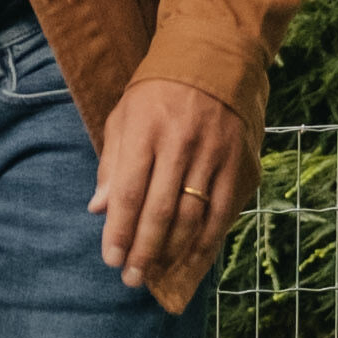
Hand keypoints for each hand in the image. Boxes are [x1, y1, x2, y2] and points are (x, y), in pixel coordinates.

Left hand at [91, 70, 256, 313]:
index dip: (119, 230)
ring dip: (172, 253)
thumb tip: (98, 208)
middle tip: (130, 278)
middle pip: (160, 211)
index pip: (130, 191)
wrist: (216, 59)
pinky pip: (222, 212)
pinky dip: (206, 242)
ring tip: (155, 275)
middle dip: (143, 251)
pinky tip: (191, 261)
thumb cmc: (158, 91)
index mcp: (146, 130)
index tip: (110, 258)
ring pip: (192, 216)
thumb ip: (111, 163)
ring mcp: (214, 154)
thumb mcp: (125, 116)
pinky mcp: (239, 164)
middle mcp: (181, 143)